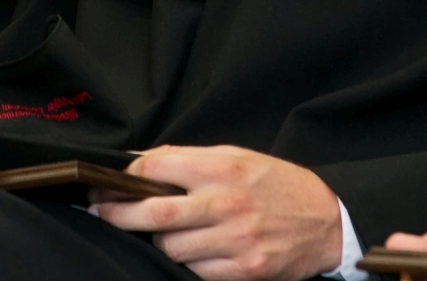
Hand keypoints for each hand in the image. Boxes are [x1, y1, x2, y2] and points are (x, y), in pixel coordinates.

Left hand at [94, 145, 341, 280]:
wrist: (326, 219)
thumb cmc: (275, 184)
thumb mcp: (235, 156)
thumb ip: (188, 158)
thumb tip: (140, 161)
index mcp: (222, 168)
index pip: (158, 168)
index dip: (126, 176)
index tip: (108, 183)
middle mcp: (226, 203)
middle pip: (155, 212)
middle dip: (118, 214)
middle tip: (100, 212)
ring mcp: (236, 240)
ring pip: (171, 248)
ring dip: (158, 242)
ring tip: (158, 233)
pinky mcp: (245, 270)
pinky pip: (196, 272)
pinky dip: (186, 263)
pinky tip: (190, 252)